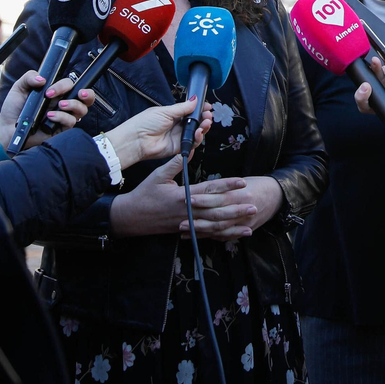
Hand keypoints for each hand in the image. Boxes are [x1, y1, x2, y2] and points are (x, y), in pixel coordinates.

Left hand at [0, 69, 96, 148]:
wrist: (7, 127)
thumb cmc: (14, 108)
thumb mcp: (19, 87)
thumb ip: (29, 77)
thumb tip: (42, 79)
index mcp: (56, 93)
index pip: (71, 85)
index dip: (65, 85)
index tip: (50, 91)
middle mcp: (63, 103)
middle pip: (87, 97)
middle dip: (87, 94)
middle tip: (79, 93)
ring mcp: (63, 116)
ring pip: (82, 110)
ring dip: (73, 105)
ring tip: (59, 106)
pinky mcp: (61, 129)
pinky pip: (71, 122)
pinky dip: (62, 117)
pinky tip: (50, 117)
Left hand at [103, 99, 213, 166]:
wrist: (136, 140)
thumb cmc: (144, 123)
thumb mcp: (165, 111)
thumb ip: (183, 107)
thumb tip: (195, 99)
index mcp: (172, 114)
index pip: (190, 111)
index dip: (199, 109)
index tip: (207, 106)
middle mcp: (176, 125)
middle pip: (195, 122)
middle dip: (203, 118)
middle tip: (208, 115)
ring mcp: (178, 136)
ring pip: (195, 132)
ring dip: (203, 127)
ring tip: (206, 123)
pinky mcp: (178, 147)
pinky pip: (191, 143)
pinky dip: (197, 138)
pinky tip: (199, 132)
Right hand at [109, 157, 258, 238]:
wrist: (130, 218)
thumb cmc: (144, 194)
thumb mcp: (158, 175)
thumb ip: (175, 164)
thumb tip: (188, 149)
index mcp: (183, 195)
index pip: (209, 189)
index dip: (227, 185)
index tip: (242, 182)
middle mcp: (188, 210)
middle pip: (216, 209)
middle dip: (236, 207)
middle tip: (254, 204)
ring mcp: (187, 223)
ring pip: (214, 224)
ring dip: (233, 222)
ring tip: (250, 220)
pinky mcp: (186, 230)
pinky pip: (207, 233)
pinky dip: (222, 234)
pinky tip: (235, 234)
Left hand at [179, 176, 282, 240]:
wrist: (278, 196)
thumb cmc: (256, 185)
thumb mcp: (241, 182)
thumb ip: (223, 188)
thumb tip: (201, 190)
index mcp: (241, 194)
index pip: (219, 197)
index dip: (203, 199)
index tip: (186, 198)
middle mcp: (243, 209)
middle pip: (217, 216)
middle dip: (198, 219)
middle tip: (180, 220)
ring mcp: (245, 222)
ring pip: (220, 229)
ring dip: (201, 231)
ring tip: (184, 231)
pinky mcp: (245, 230)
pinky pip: (225, 236)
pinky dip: (210, 237)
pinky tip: (197, 237)